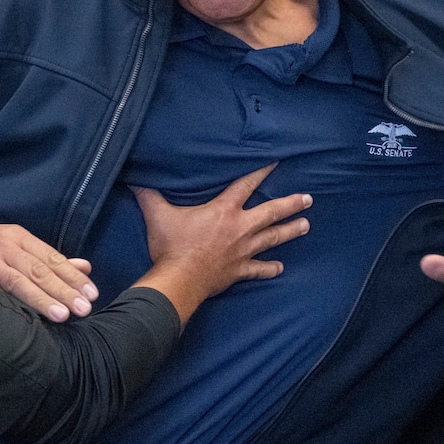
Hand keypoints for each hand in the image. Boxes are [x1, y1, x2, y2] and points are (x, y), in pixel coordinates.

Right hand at [0, 223, 97, 322]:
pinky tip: (26, 319)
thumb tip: (85, 267)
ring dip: (41, 299)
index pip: (52, 258)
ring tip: (62, 315)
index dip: (72, 276)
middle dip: (63, 290)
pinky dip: (11, 304)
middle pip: (38, 270)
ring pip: (18, 281)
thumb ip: (51, 259)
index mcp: (19, 237)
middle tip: (83, 308)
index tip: (92, 294)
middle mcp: (4, 246)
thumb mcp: (20, 244)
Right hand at [131, 164, 310, 323]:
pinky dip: (269, 269)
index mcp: (223, 210)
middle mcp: (239, 228)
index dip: (261, 172)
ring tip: (306, 225)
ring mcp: (243, 251)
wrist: (179, 281)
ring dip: (290, 231)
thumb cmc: (171, 246)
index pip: (246, 185)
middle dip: (291, 204)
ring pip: (272, 238)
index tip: (277, 162)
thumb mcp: (158, 215)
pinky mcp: (239, 271)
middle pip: (271, 213)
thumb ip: (149, 194)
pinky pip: (259, 269)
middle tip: (307, 199)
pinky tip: (280, 268)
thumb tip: (135, 177)